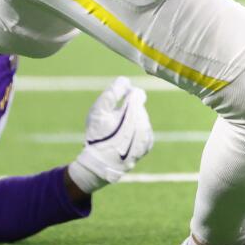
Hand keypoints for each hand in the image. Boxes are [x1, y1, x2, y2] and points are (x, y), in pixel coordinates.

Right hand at [67, 77, 153, 192]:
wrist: (101, 164)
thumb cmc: (97, 136)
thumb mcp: (98, 111)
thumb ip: (112, 92)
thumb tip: (125, 81)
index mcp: (133, 112)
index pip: (138, 94)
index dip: (125, 94)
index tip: (115, 103)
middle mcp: (144, 123)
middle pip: (138, 106)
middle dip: (127, 109)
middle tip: (112, 121)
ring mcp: (147, 135)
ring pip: (141, 118)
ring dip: (131, 120)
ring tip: (117, 131)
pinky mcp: (147, 145)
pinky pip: (143, 130)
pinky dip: (134, 131)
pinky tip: (123, 137)